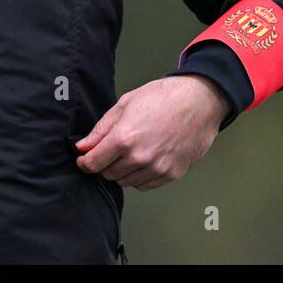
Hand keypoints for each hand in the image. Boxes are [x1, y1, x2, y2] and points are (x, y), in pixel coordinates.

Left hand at [73, 75, 229, 191]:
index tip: (84, 159)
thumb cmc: (164, 97)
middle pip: (108, 174)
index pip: (94, 163)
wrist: (199, 101)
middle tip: (110, 151)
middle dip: (104, 164)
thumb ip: (101, 129)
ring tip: (130, 152)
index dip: (84, 162)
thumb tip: (83, 146)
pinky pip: (145, 185)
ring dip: (122, 171)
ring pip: (126, 182)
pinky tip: (143, 160)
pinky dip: (139, 177)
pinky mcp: (171, 174)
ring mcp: (157, 168)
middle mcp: (139, 157)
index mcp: (124, 137)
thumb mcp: (126, 104)